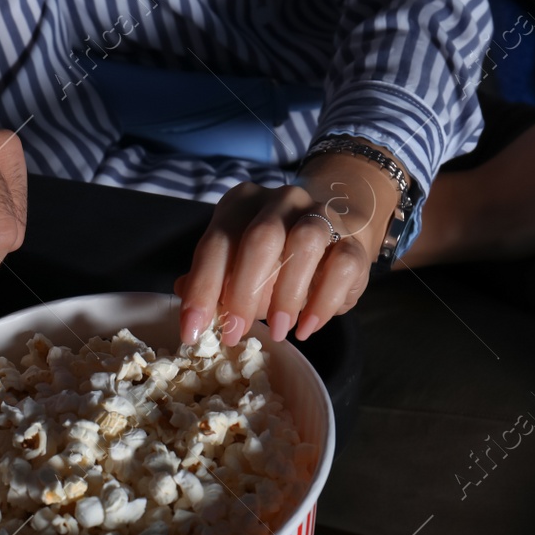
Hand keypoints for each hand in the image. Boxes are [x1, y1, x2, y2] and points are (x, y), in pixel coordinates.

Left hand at [175, 148, 401, 346]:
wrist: (332, 237)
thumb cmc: (273, 259)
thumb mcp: (236, 266)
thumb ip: (212, 279)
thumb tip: (183, 291)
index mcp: (242, 204)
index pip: (217, 242)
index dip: (203, 288)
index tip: (193, 330)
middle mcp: (280, 201)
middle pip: (261, 238)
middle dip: (244, 292)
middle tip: (236, 333)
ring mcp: (320, 215)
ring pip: (305, 242)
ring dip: (287, 294)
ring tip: (277, 330)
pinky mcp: (352, 242)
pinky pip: (342, 266)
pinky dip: (324, 302)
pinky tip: (307, 327)